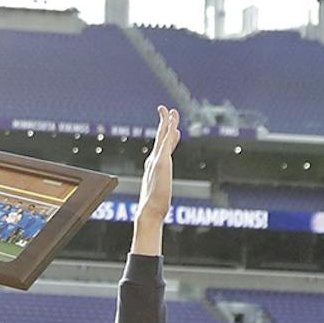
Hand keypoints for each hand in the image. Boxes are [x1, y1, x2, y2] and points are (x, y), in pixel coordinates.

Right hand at [137, 106, 179, 232]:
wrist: (149, 211)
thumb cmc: (154, 209)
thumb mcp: (160, 196)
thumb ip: (161, 192)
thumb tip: (162, 195)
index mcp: (153, 168)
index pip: (162, 148)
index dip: (168, 137)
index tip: (174, 129)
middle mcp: (153, 161)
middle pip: (160, 138)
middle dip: (165, 123)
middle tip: (168, 111)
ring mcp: (156, 159)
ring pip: (163, 135)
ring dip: (167, 121)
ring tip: (171, 110)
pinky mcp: (161, 160)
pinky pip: (166, 139)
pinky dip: (169, 127)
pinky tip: (173, 119)